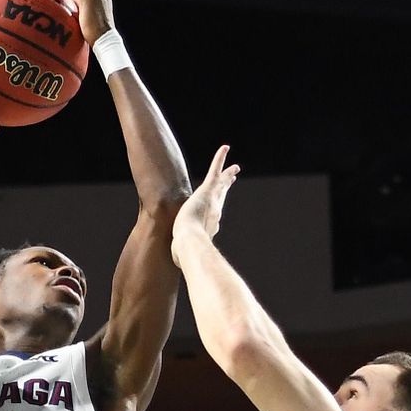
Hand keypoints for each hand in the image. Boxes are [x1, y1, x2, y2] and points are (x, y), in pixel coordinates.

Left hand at [172, 145, 239, 264]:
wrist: (188, 241)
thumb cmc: (184, 250)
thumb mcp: (180, 253)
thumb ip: (180, 255)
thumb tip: (176, 262)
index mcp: (209, 226)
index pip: (214, 216)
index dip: (216, 213)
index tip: (217, 214)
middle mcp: (215, 213)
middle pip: (223, 197)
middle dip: (227, 188)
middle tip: (232, 180)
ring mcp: (213, 200)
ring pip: (222, 184)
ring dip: (228, 174)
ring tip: (234, 167)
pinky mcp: (208, 189)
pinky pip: (216, 170)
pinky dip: (220, 158)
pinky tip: (225, 148)